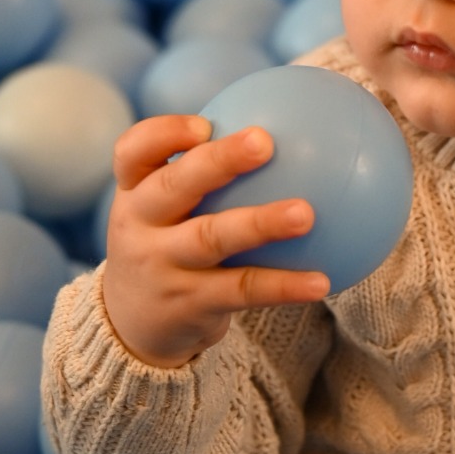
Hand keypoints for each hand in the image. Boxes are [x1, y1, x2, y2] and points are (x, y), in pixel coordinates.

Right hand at [101, 114, 329, 368]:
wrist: (133, 328)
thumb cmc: (167, 248)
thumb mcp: (165, 212)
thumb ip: (205, 175)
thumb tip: (292, 128)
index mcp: (134, 193)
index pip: (132, 152)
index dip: (164, 134)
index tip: (205, 124)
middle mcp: (139, 226)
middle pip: (173, 187)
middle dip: (217, 161)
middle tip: (264, 141)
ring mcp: (162, 267)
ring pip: (211, 239)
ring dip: (260, 224)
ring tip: (306, 214)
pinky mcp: (189, 305)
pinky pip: (242, 290)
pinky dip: (283, 286)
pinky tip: (321, 280)